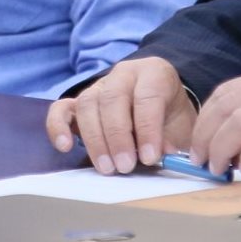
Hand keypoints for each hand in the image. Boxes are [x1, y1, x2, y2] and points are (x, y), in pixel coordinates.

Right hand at [45, 56, 196, 173]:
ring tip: (107, 168)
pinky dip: (58, 127)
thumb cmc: (172, 118)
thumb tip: (161, 156)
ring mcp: (98, 86)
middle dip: (118, 136)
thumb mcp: (182, 127)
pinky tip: (65, 146)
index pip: (147, 96)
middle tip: (126, 166)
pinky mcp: (78, 102)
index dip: (148, 128)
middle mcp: (123, 74)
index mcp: (154, 73)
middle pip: (113, 99)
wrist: (162, 106)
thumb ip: (173, 140)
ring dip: (95, 139)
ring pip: (87, 104)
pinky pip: (61, 109)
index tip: (150, 157)